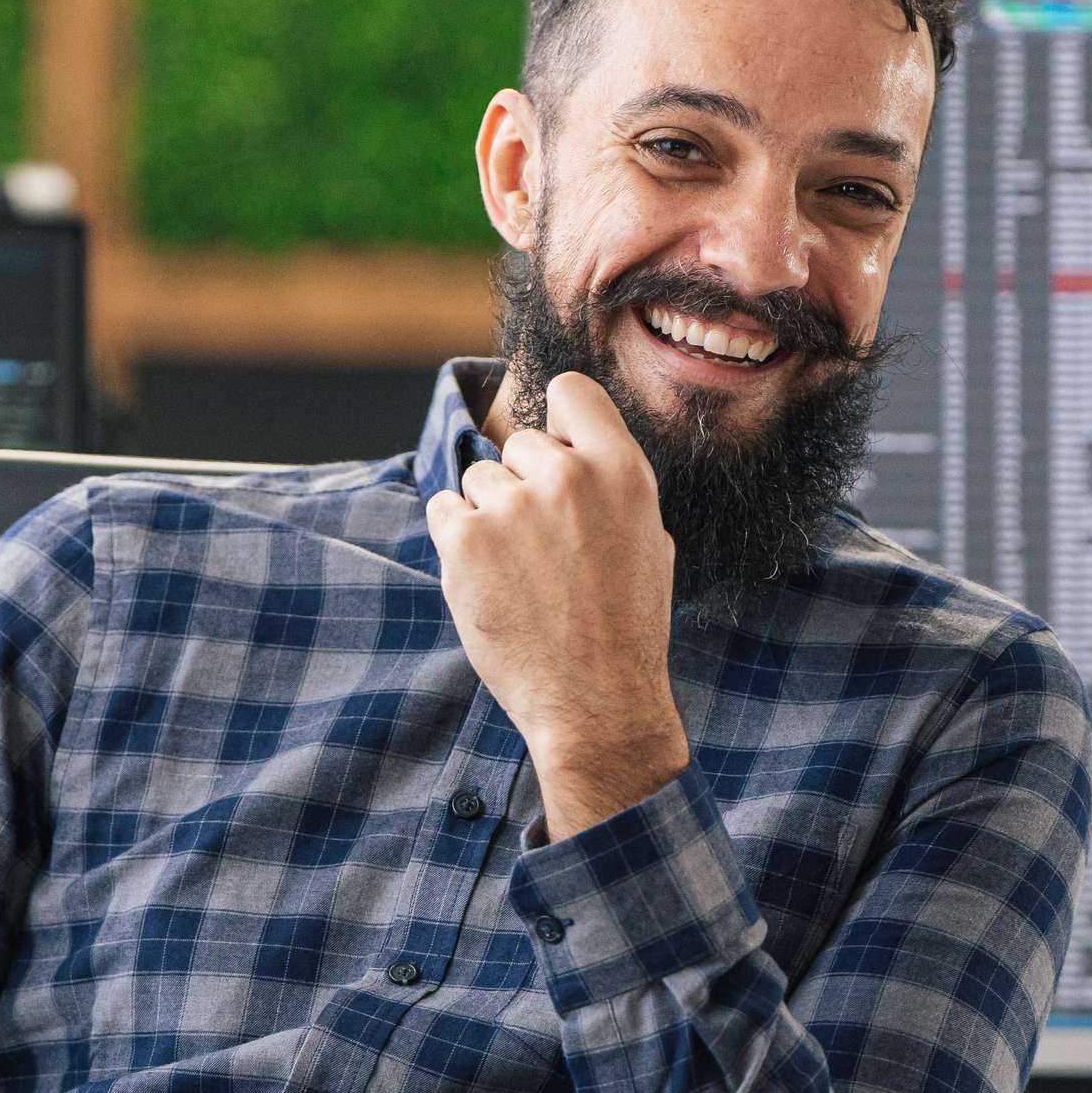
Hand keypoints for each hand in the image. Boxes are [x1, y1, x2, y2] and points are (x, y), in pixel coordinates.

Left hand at [424, 372, 690, 837]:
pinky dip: (456, 539)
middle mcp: (565, 477)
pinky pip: (443, 508)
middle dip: (524, 484)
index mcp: (621, 471)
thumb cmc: (624, 626)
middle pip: (518, 443)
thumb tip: (567, 444)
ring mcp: (511, 506)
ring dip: (488, 515)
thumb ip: (608, 485)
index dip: (556, 418)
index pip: (570, 392)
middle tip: (543, 545)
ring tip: (520, 572)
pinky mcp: (464, 540)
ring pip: (478, 479)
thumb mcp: (648, 540)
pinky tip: (487, 578)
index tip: (552, 445)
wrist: (594, 700)